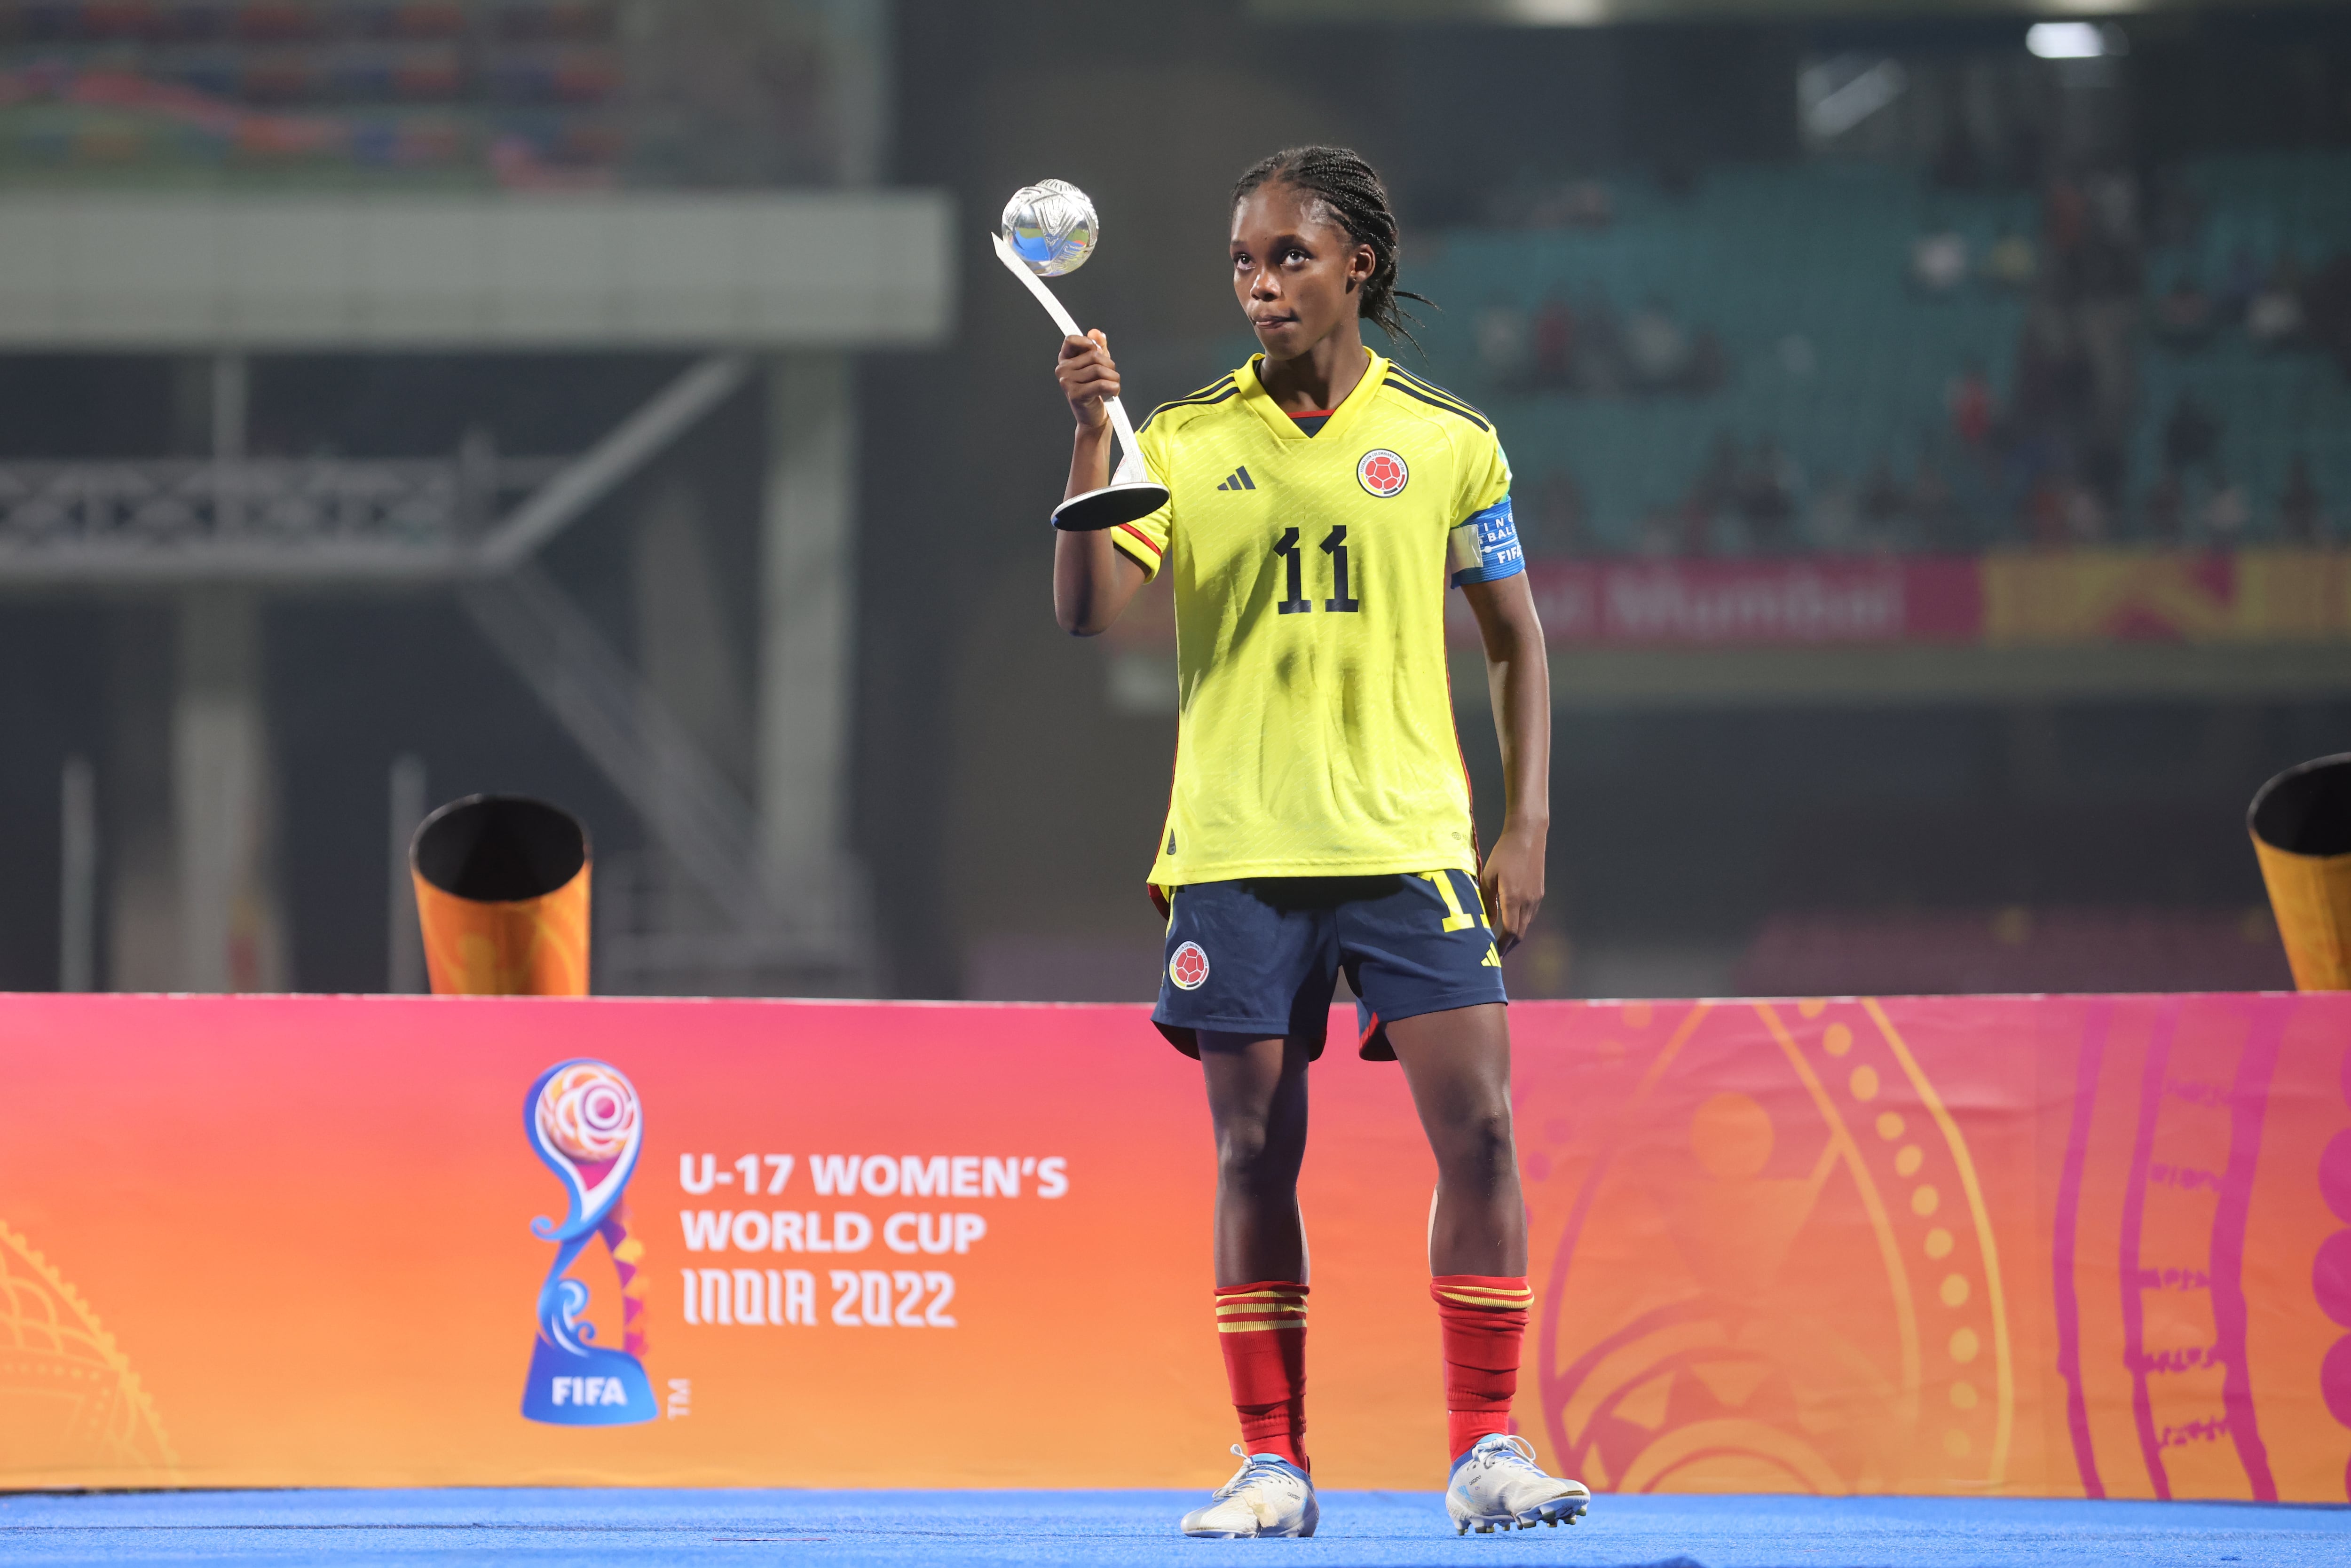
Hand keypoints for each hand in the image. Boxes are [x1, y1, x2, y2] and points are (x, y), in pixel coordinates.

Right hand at [1056, 330, 1118, 430]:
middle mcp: (1062, 370)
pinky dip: (1113, 387)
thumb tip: (1096, 332)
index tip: (1098, 351)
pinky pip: (1101, 384)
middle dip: (1109, 364)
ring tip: (1113, 385)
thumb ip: (1098, 347)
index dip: (1088, 342)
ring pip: (1099, 369)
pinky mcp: (1075, 394)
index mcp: (1065, 360)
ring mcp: (1066, 382)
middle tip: (1111, 375)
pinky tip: (1114, 391)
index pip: (1071, 340)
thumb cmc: (1096, 391)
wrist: (1094, 417)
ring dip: (1113, 377)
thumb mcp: (1098, 364)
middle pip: (1093, 355)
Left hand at [1478, 822, 1545, 955]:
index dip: (1503, 946)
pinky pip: (1531, 914)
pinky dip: (1521, 922)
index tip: (1494, 954)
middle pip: (1521, 933)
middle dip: (1509, 946)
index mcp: (1513, 899)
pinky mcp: (1539, 892)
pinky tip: (1512, 921)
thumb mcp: (1488, 876)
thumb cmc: (1504, 854)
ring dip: (1516, 935)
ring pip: (1527, 924)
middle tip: (1498, 953)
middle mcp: (1528, 902)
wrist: (1528, 836)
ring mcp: (1536, 898)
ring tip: (1503, 940)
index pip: (1510, 932)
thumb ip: (1487, 901)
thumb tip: (1489, 922)